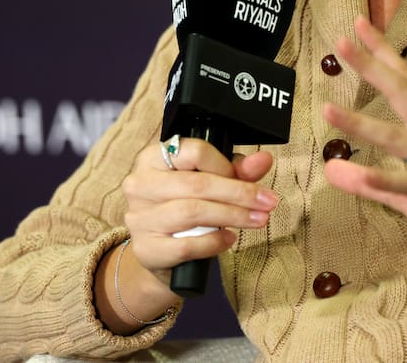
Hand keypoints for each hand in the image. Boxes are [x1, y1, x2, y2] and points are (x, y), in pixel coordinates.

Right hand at [121, 138, 277, 287]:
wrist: (157, 253)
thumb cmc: (182, 208)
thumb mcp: (207, 183)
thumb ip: (235, 171)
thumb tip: (263, 160)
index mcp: (152, 158)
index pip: (193, 151)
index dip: (225, 165)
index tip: (246, 178)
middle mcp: (140, 184)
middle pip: (196, 184)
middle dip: (239, 193)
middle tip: (267, 202)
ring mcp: (139, 217)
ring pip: (192, 212)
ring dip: (232, 216)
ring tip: (257, 220)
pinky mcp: (146, 249)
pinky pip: (185, 245)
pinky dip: (213, 242)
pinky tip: (228, 239)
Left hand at [322, 16, 406, 280]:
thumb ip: (369, 182)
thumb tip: (329, 169)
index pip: (405, 83)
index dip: (382, 53)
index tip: (358, 24)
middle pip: (402, 95)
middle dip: (371, 68)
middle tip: (341, 42)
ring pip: (398, 138)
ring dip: (362, 123)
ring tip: (328, 109)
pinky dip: (381, 179)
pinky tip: (354, 173)